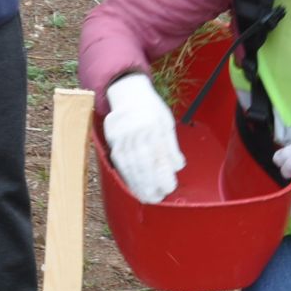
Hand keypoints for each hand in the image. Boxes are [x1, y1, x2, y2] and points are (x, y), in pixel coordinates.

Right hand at [102, 73, 182, 203]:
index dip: (163, 173)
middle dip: (150, 183)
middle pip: (142, 162)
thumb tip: (178, 166)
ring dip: (138, 184)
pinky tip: (133, 186)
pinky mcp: (112, 140)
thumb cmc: (151, 108)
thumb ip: (171, 145)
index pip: (158, 154)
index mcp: (152, 125)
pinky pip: (119, 162)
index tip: (169, 187)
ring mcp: (121, 136)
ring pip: (129, 164)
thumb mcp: (166, 122)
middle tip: (158, 198)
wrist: (127, 92)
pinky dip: (126, 176)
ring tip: (146, 197)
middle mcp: (135, 131)